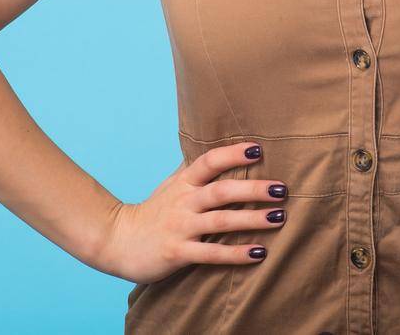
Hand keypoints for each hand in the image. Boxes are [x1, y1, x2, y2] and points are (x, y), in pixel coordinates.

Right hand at [94, 141, 287, 284]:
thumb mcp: (174, 185)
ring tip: (279, 217)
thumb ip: (197, 169)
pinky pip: (211, 254)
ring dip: (251, 219)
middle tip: (282, 189)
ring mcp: (180, 227)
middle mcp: (184, 202)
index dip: (233, 154)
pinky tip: (259, 253)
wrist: (117, 241)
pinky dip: (236, 254)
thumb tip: (222, 145)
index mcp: (184, 182)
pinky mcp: (178, 253)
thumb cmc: (154, 211)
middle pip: (221, 191)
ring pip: (220, 221)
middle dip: (253, 189)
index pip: (209, 161)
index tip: (258, 149)